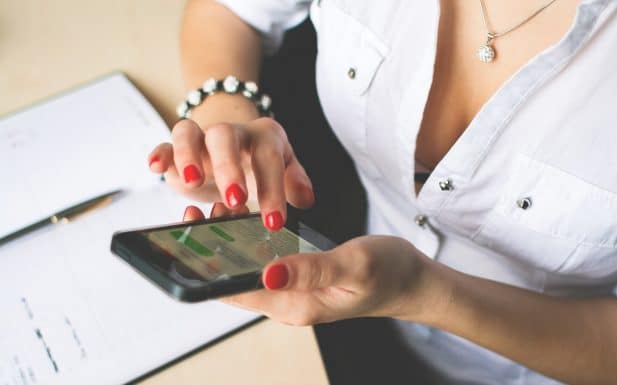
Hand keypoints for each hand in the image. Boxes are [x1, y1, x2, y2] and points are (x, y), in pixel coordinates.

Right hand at [148, 117, 314, 229]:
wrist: (237, 148)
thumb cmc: (262, 164)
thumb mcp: (285, 172)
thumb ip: (294, 183)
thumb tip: (305, 199)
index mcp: (265, 137)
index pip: (269, 158)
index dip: (272, 189)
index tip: (274, 222)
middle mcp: (232, 133)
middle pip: (226, 138)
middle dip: (229, 169)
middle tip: (235, 200)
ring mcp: (201, 139)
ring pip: (189, 133)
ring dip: (189, 155)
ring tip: (192, 181)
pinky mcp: (177, 150)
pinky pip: (165, 144)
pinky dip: (160, 153)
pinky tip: (156, 167)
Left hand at [182, 205, 433, 324]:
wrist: (413, 281)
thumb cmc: (390, 273)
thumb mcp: (354, 265)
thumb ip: (311, 270)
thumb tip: (267, 274)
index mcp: (298, 305)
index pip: (239, 291)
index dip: (210, 266)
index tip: (191, 236)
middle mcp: (290, 303)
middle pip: (237, 281)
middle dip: (213, 251)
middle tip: (199, 212)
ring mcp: (295, 293)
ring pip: (250, 270)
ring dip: (230, 244)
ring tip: (218, 208)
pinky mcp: (301, 280)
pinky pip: (266, 264)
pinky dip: (251, 243)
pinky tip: (245, 220)